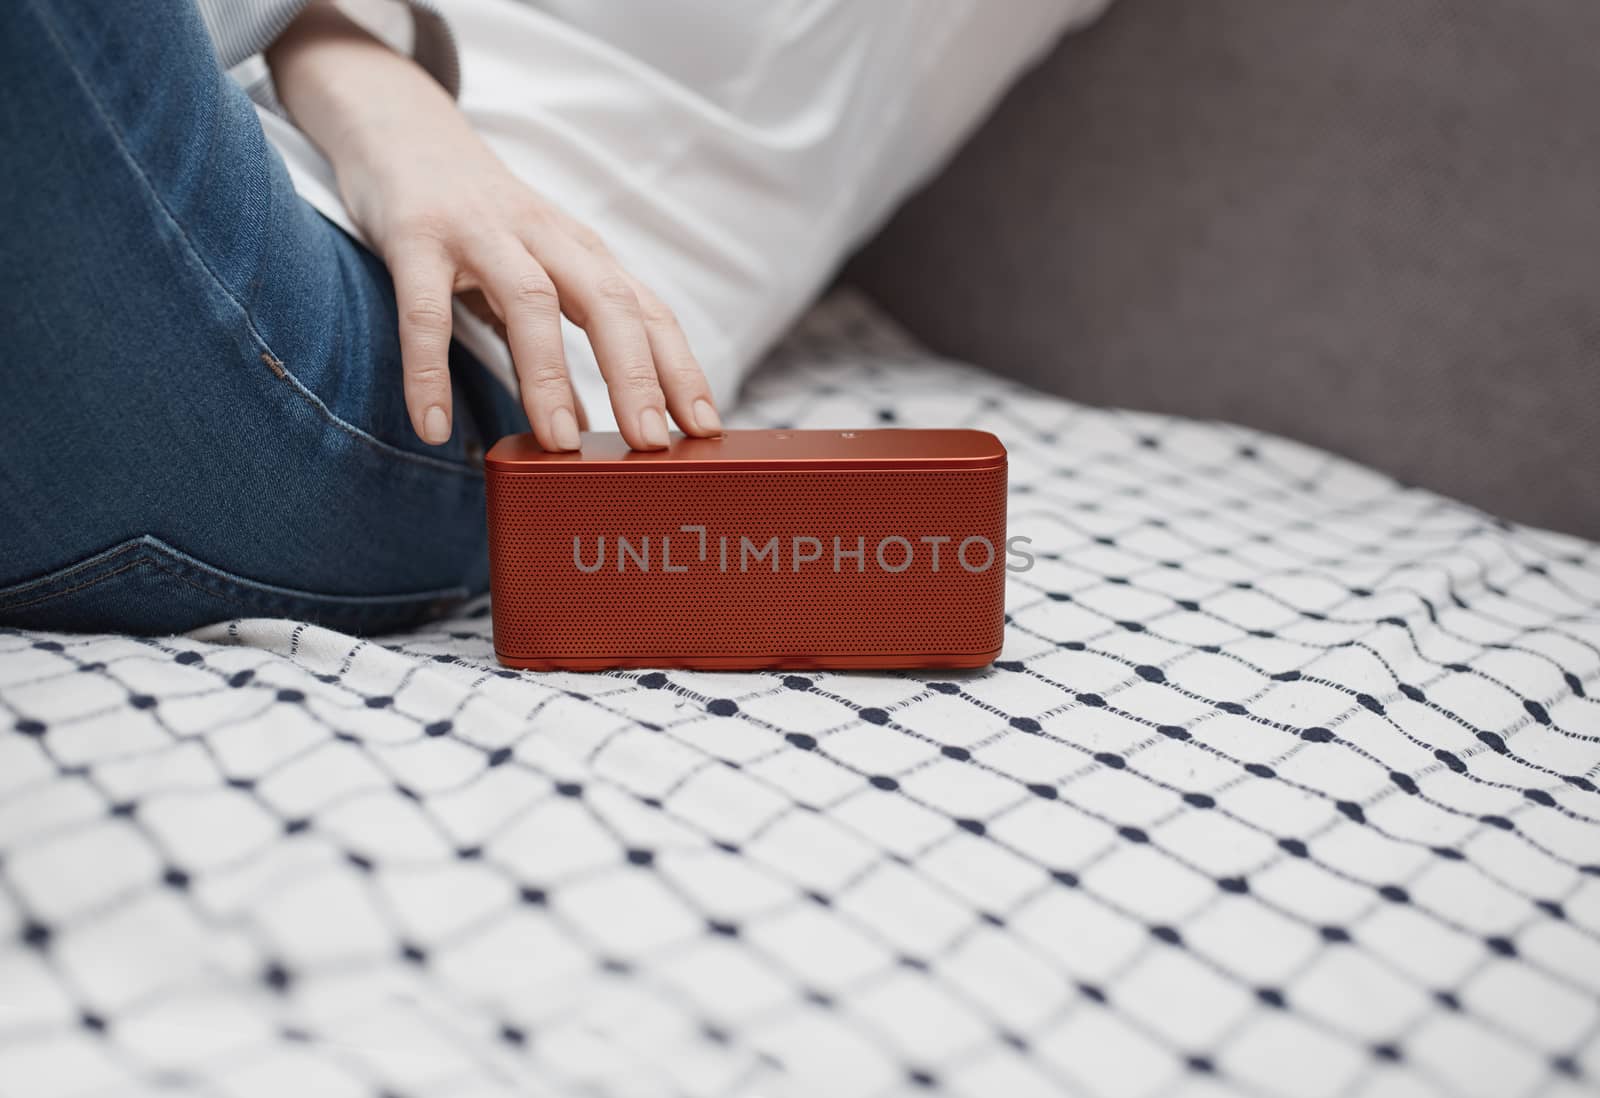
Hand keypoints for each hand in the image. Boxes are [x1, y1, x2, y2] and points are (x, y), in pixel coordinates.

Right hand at [266, 4, 720, 450]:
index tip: (706, 428)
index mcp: (582, 253)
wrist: (400, 127)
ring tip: (560, 445)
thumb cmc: (477, 218)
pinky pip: (424, 310)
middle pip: (606, 303)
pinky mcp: (415, 235)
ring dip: (548, 376)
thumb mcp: (529, 277)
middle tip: (651, 444)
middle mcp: (544, 238)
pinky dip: (430, 371)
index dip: (680, 369)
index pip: (648, 312)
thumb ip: (556, 346)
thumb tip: (582, 422)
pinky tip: (433, 427)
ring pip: (529, 302)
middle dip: (635, 376)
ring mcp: (480, 232)